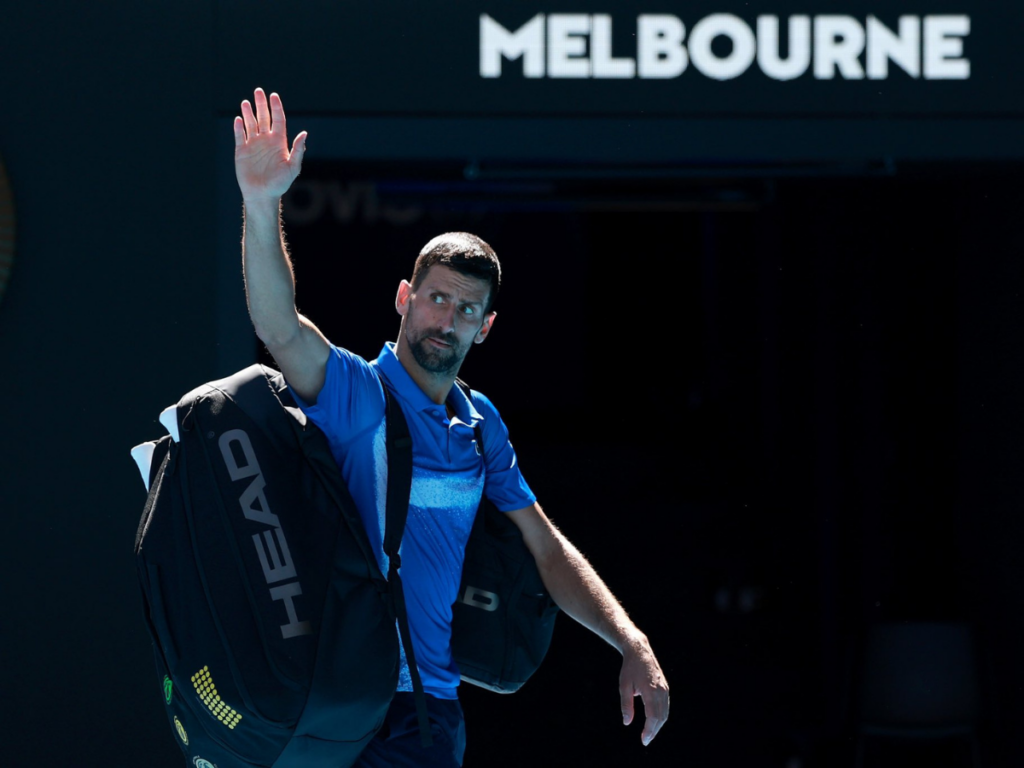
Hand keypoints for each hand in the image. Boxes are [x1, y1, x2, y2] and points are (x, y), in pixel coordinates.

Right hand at [233, 88, 306, 202]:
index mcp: (279, 142)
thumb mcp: (293, 168)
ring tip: (246, 102)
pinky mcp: (241, 152)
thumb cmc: (280, 183)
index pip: (278, 120)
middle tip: (258, 91)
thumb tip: (304, 133)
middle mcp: (266, 140)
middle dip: (261, 104)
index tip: (273, 96)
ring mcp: (253, 145)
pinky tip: (238, 119)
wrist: (263, 195)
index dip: (276, 107)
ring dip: (248, 113)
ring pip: (251, 124)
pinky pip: (240, 136)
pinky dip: (239, 128)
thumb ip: (298, 151)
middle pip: (264, 118)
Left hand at [619, 635, 669, 745]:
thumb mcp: (624, 686)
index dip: (649, 731)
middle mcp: (661, 691)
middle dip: (654, 731)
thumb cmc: (629, 669)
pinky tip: (654, 721)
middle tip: (645, 740)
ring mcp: (665, 689)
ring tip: (649, 733)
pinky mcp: (665, 687)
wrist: (639, 651)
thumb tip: (627, 722)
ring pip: (665, 712)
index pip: (653, 717)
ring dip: (658, 724)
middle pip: (661, 717)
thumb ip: (626, 705)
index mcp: (650, 691)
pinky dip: (661, 716)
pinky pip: (665, 706)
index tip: (644, 740)